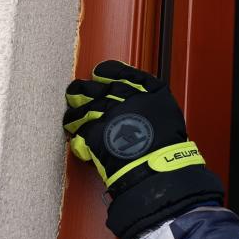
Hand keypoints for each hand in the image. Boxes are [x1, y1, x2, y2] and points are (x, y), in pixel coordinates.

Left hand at [63, 60, 222, 238]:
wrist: (159, 165)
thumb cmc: (169, 144)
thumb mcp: (167, 114)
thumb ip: (150, 105)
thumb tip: (138, 104)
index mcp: (148, 91)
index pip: (122, 73)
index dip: (107, 72)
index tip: (98, 73)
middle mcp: (126, 98)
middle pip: (96, 88)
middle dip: (82, 90)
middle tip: (75, 91)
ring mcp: (108, 114)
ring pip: (82, 108)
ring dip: (74, 113)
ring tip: (70, 117)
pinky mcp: (95, 133)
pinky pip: (79, 132)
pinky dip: (77, 137)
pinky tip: (77, 140)